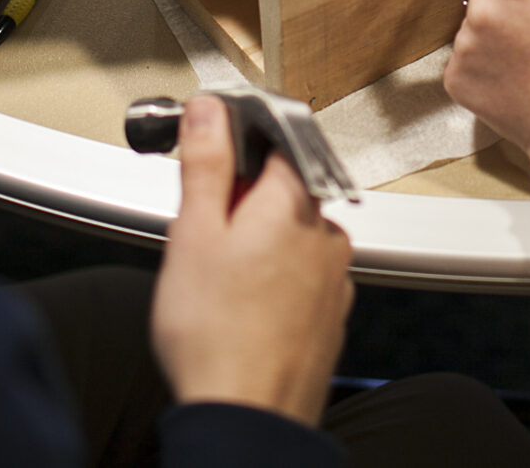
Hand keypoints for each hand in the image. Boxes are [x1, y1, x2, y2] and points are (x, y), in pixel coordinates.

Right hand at [150, 96, 352, 426]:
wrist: (246, 417)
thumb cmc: (217, 338)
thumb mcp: (193, 233)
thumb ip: (206, 163)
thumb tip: (210, 112)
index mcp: (295, 203)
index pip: (277, 142)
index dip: (237, 146)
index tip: (210, 160)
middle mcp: (327, 235)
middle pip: (283, 192)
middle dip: (243, 206)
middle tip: (203, 239)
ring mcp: (335, 279)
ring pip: (293, 239)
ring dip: (260, 247)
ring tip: (219, 285)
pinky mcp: (332, 317)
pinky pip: (302, 281)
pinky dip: (274, 285)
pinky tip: (241, 313)